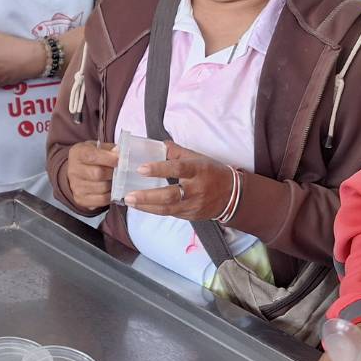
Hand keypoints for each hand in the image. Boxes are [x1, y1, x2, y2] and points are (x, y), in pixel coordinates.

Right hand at [66, 140, 117, 209]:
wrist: (78, 171)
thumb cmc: (92, 157)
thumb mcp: (98, 147)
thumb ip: (109, 150)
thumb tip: (120, 154)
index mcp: (77, 153)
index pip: (92, 156)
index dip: (108, 158)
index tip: (119, 159)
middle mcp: (73, 170)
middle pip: (98, 174)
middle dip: (113, 173)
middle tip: (120, 171)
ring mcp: (76, 187)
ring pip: (102, 188)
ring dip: (113, 184)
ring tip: (116, 179)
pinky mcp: (81, 199)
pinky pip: (102, 199)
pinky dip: (111, 195)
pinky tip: (112, 189)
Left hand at [122, 143, 237, 221]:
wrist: (231, 195)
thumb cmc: (211, 172)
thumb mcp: (198, 157)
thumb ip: (177, 152)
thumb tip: (158, 144)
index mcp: (197, 170)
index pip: (178, 169)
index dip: (159, 169)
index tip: (141, 168)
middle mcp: (195, 189)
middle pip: (170, 195)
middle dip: (147, 196)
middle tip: (129, 195)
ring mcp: (192, 205)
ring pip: (167, 208)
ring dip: (146, 206)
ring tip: (130, 201)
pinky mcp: (190, 216)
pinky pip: (169, 213)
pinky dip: (153, 210)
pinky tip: (140, 206)